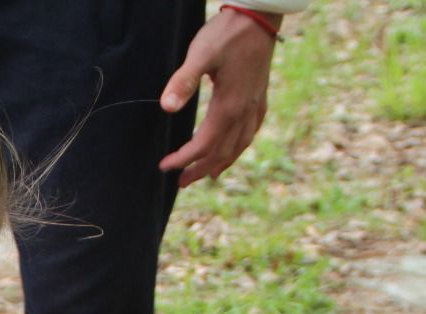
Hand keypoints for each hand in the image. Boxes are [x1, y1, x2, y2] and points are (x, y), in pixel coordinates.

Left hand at [158, 7, 279, 186]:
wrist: (259, 18)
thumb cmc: (227, 35)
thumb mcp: (200, 54)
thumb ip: (183, 81)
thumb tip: (167, 107)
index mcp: (228, 106)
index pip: (204, 145)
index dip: (184, 159)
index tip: (165, 166)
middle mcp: (244, 111)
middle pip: (221, 152)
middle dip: (200, 170)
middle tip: (181, 182)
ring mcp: (255, 105)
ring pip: (239, 145)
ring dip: (221, 163)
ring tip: (208, 175)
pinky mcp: (260, 97)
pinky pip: (251, 131)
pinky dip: (240, 146)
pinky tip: (235, 148)